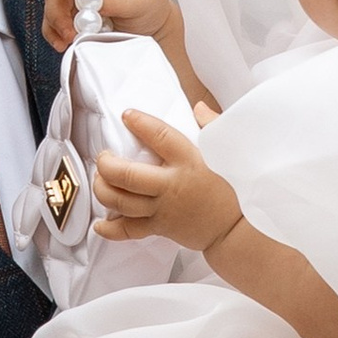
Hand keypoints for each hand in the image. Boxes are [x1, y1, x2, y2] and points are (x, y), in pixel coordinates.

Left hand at [93, 106, 242, 252]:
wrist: (237, 230)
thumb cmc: (233, 189)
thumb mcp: (227, 152)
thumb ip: (213, 126)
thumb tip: (198, 107)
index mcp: (189, 162)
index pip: (160, 136)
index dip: (140, 123)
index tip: (127, 115)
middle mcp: (171, 186)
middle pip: (127, 175)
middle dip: (106, 164)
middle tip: (103, 156)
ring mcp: (163, 209)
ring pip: (121, 202)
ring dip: (103, 190)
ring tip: (101, 179)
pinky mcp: (159, 228)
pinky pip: (128, 231)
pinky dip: (110, 229)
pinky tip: (99, 224)